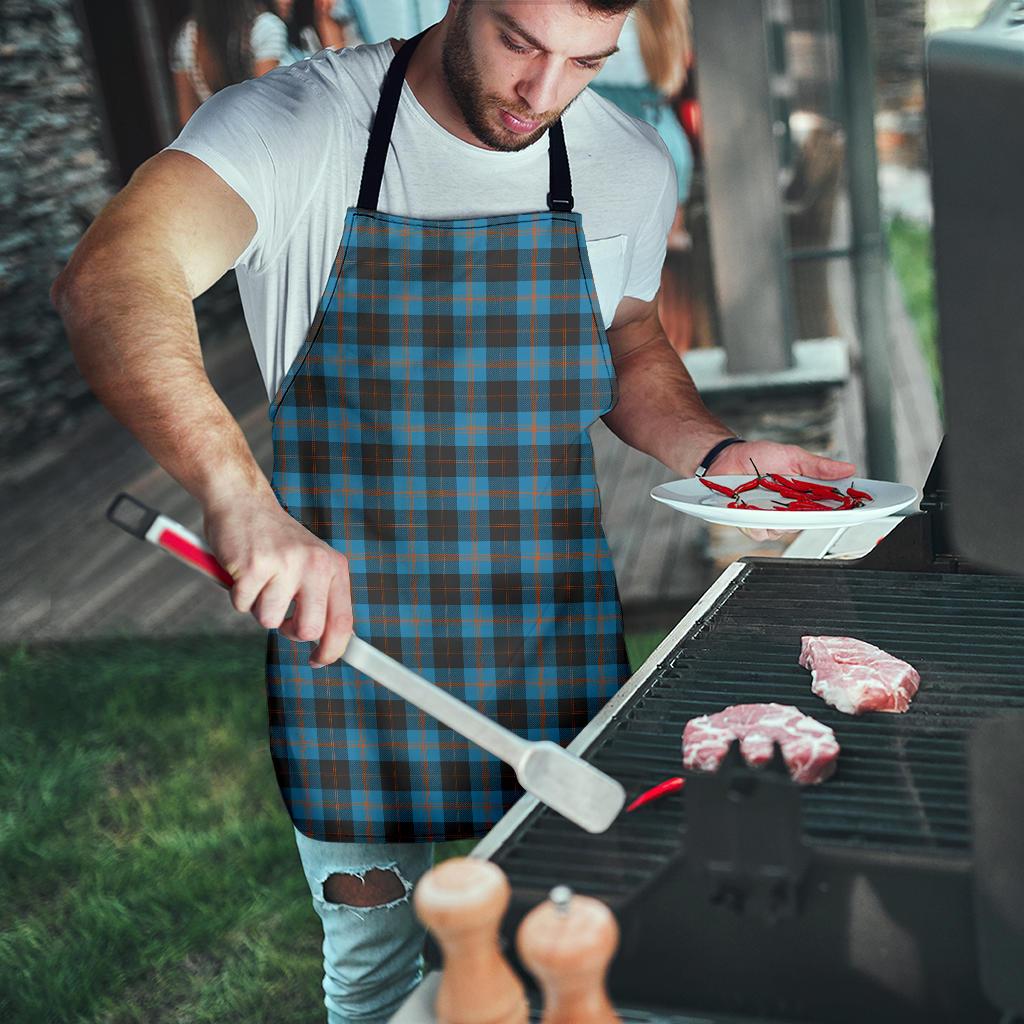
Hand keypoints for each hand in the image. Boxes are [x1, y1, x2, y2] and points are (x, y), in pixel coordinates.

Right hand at [203, 493, 352, 666]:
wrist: (243, 501)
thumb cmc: (275, 540)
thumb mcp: (310, 563)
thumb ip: (321, 597)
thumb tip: (329, 642)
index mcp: (333, 566)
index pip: (343, 622)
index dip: (332, 650)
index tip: (319, 661)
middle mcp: (315, 564)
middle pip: (309, 630)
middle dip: (289, 631)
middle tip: (280, 613)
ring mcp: (285, 564)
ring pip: (269, 620)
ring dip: (258, 606)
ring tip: (259, 579)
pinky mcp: (254, 565)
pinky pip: (242, 605)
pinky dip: (237, 594)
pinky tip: (242, 570)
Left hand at [708, 440, 856, 542]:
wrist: (727, 457)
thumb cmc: (759, 457)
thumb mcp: (793, 456)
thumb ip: (818, 467)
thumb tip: (848, 468)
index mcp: (804, 495)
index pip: (829, 508)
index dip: (844, 511)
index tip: (857, 509)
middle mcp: (790, 510)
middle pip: (809, 523)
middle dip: (810, 515)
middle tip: (804, 501)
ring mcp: (771, 518)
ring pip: (784, 531)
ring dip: (780, 517)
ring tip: (770, 498)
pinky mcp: (751, 523)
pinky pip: (760, 532)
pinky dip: (758, 521)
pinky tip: (753, 508)